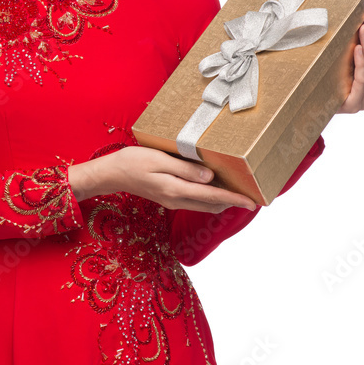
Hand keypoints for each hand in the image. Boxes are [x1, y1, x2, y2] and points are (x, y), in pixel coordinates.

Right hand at [68, 145, 256, 213]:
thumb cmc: (132, 162)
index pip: (212, 196)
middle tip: (251, 197)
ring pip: (204, 204)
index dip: (234, 198)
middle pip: (212, 204)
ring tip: (237, 192)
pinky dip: (209, 197)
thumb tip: (210, 177)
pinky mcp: (168, 197)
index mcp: (176, 190)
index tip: (252, 201)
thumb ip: (185, 169)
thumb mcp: (159, 160)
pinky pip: (195, 200)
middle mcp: (176, 199)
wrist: (111, 173)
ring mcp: (172, 200)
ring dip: (222, 200)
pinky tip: (213, 187)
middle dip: (232, 202)